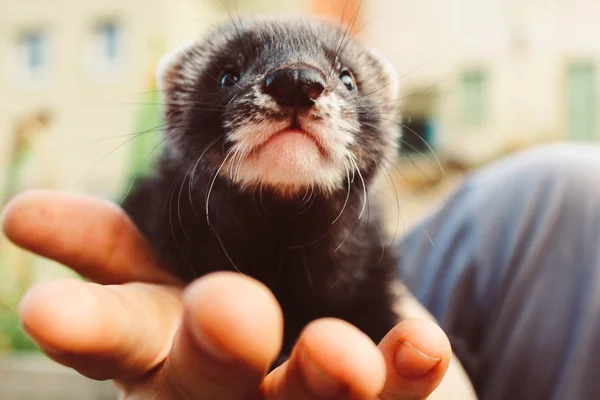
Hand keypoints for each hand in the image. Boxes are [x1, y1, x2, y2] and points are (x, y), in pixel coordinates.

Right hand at [3, 190, 460, 398]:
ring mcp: (291, 396)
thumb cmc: (233, 307)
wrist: (330, 364)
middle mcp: (217, 376)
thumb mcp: (174, 268)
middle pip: (205, 367)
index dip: (85, 323)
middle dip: (214, 341)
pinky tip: (421, 344)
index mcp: (165, 340)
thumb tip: (69, 175)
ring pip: (300, 391)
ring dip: (321, 371)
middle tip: (232, 309)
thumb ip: (138, 241)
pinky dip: (404, 370)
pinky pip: (393, 394)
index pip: (119, 327)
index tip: (45, 308)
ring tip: (341, 359)